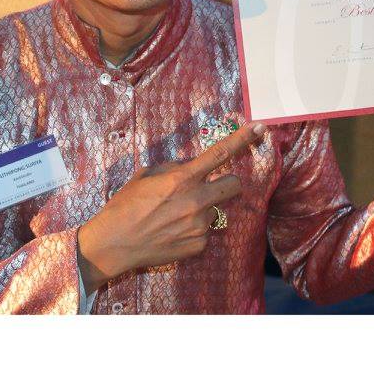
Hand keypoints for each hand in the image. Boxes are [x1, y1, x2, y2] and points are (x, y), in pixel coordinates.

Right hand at [77, 122, 266, 293]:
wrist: (113, 245)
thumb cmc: (125, 206)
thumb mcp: (145, 176)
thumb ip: (173, 169)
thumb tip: (190, 167)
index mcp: (182, 179)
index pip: (220, 154)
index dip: (243, 139)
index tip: (261, 127)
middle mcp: (196, 201)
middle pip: (234, 185)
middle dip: (225, 183)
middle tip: (206, 188)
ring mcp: (200, 226)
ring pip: (215, 210)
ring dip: (201, 210)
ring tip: (173, 218)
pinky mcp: (199, 246)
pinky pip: (205, 232)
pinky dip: (192, 230)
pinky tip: (172, 233)